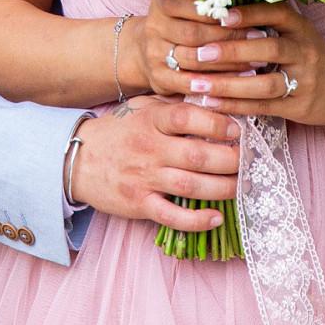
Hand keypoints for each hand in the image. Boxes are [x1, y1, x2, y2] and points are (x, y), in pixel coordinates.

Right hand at [68, 95, 240, 230]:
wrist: (76, 159)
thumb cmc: (117, 132)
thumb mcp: (141, 109)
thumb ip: (173, 107)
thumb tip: (213, 104)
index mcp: (150, 121)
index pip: (186, 117)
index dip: (216, 122)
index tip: (237, 129)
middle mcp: (148, 149)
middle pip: (196, 155)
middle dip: (230, 159)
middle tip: (248, 160)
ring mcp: (143, 178)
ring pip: (190, 185)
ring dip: (223, 187)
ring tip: (241, 185)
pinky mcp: (139, 204)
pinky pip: (171, 215)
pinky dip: (196, 220)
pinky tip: (216, 217)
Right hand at [127, 0, 258, 96]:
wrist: (147, 49)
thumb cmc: (182, 22)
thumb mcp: (188, 3)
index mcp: (162, 2)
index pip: (193, 5)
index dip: (221, 12)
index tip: (248, 16)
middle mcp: (154, 27)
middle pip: (196, 34)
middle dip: (231, 37)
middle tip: (260, 38)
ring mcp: (153, 54)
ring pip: (195, 60)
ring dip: (229, 62)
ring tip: (256, 61)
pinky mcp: (158, 78)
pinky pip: (189, 83)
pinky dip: (214, 83)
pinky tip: (237, 82)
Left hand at [174, 0, 324, 126]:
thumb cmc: (307, 55)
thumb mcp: (295, 32)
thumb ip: (265, 20)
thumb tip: (217, 8)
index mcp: (300, 28)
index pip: (276, 15)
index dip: (249, 14)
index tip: (221, 16)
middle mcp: (305, 52)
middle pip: (269, 49)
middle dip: (233, 50)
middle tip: (200, 53)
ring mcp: (304, 81)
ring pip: (265, 84)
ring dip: (229, 85)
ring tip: (198, 84)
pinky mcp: (298, 107)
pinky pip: (263, 107)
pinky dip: (235, 106)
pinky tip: (211, 102)